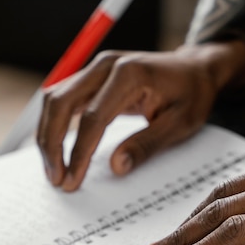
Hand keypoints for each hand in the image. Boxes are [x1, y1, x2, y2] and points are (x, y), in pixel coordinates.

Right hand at [36, 41, 244, 190]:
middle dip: (52, 144)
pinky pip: (63, 98)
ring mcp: (97, 67)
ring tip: (55, 171)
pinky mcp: (93, 75)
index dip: (80, 152)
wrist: (196, 70)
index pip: (93, 117)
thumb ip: (147, 144)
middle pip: (61, 103)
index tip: (73, 180)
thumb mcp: (180, 124)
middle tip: (57, 180)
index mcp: (130, 73)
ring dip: (48, 135)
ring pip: (55, 99)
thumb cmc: (192, 95)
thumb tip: (116, 167)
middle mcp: (106, 64)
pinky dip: (55, 124)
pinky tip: (57, 150)